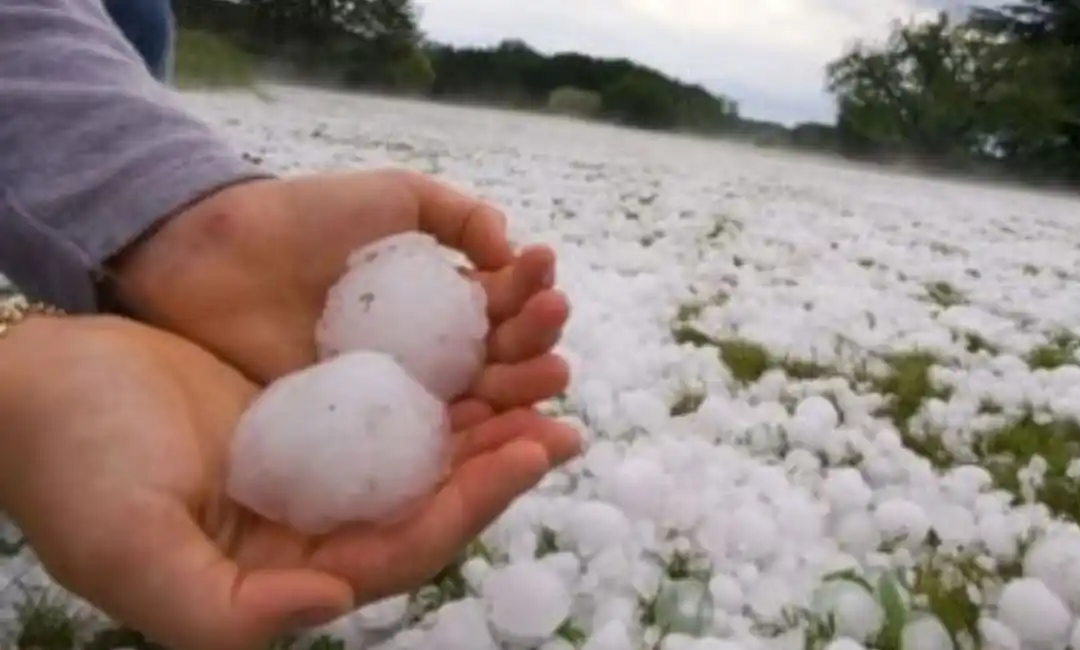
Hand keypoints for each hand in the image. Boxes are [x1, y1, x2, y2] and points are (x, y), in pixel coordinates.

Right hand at [0, 316, 580, 649]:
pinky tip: (483, 326)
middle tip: (564, 406)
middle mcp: (319, 519)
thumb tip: (335, 600)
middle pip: (436, 493)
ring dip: (490, 402)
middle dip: (505, 453)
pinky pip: (397, 389)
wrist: (36, 385)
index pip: (407, 545)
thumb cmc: (68, 468)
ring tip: (548, 354)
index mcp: (291, 567)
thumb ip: (225, 606)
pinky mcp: (316, 404)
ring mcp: (322, 458)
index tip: (533, 449)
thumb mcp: (130, 549)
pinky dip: (445, 362)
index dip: (474, 504)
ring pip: (428, 440)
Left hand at [110, 170, 569, 418]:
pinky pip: (425, 440)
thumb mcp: (393, 196)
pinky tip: (498, 422)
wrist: (211, 256)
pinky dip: (470, 436)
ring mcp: (399, 396)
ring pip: (477, 401)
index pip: (502, 305)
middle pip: (501, 357)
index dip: (529, 290)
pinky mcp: (363, 432)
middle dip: (537, 341)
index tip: (543, 273)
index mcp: (440, 301)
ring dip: (523, 387)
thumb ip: (457, 215)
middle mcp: (429, 353)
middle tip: (550, 325)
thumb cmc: (303, 220)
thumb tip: (510, 248)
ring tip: (551, 372)